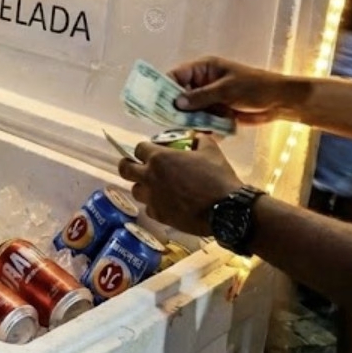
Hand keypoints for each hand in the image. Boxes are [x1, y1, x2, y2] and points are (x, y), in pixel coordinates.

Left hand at [118, 135, 241, 236]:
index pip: (139, 148)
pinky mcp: (159, 215)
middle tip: (135, 166)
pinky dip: (154, 205)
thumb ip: (200, 140)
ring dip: (142, 187)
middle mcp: (150, 177)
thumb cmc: (218, 177)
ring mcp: (152, 198)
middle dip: (128, 166)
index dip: (144, 149)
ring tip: (154, 187)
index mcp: (159, 158)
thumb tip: (197, 137)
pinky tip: (165, 204)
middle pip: (125, 169)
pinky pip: (148, 208)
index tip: (150, 151)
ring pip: (135, 190)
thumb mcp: (211, 151)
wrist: (226, 210)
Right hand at [169, 56, 305, 124]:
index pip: (176, 76)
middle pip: (181, 95)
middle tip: (170, 121)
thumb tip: (176, 103)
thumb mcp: (227, 89)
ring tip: (193, 129)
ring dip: (193, 120)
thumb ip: (201, 97)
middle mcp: (203, 82)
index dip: (165, 88)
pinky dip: (205, 126)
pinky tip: (209, 132)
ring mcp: (211, 98)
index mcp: (204, 69)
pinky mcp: (218, 111)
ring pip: (192, 110)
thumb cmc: (255, 87)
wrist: (282, 102)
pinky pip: (204, 119)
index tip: (155, 102)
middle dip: (178, 108)